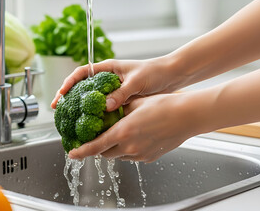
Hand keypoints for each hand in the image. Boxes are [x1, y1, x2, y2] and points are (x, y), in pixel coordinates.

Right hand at [51, 56, 181, 110]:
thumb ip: (121, 93)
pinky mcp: (119, 99)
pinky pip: (103, 108)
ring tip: (69, 119)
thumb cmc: (155, 72)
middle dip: (67, 97)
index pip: (81, 73)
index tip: (61, 94)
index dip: (68, 83)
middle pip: (81, 86)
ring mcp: (112, 89)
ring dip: (80, 107)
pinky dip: (95, 115)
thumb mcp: (137, 82)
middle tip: (58, 109)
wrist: (172, 76)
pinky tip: (91, 124)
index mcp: (108, 68)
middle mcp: (107, 78)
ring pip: (90, 98)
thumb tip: (106, 106)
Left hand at [68, 92, 207, 161]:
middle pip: (105, 153)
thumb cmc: (163, 106)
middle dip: (98, 148)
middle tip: (96, 138)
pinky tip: (134, 137)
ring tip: (118, 134)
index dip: (81, 152)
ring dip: (113, 148)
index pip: (95, 146)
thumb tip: (106, 108)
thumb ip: (117, 109)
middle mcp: (129, 147)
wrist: (187, 116)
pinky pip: (132, 156)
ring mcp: (140, 154)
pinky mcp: (149, 157)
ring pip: (118, 156)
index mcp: (122, 132)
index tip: (72, 153)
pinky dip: (127, 150)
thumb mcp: (135, 103)